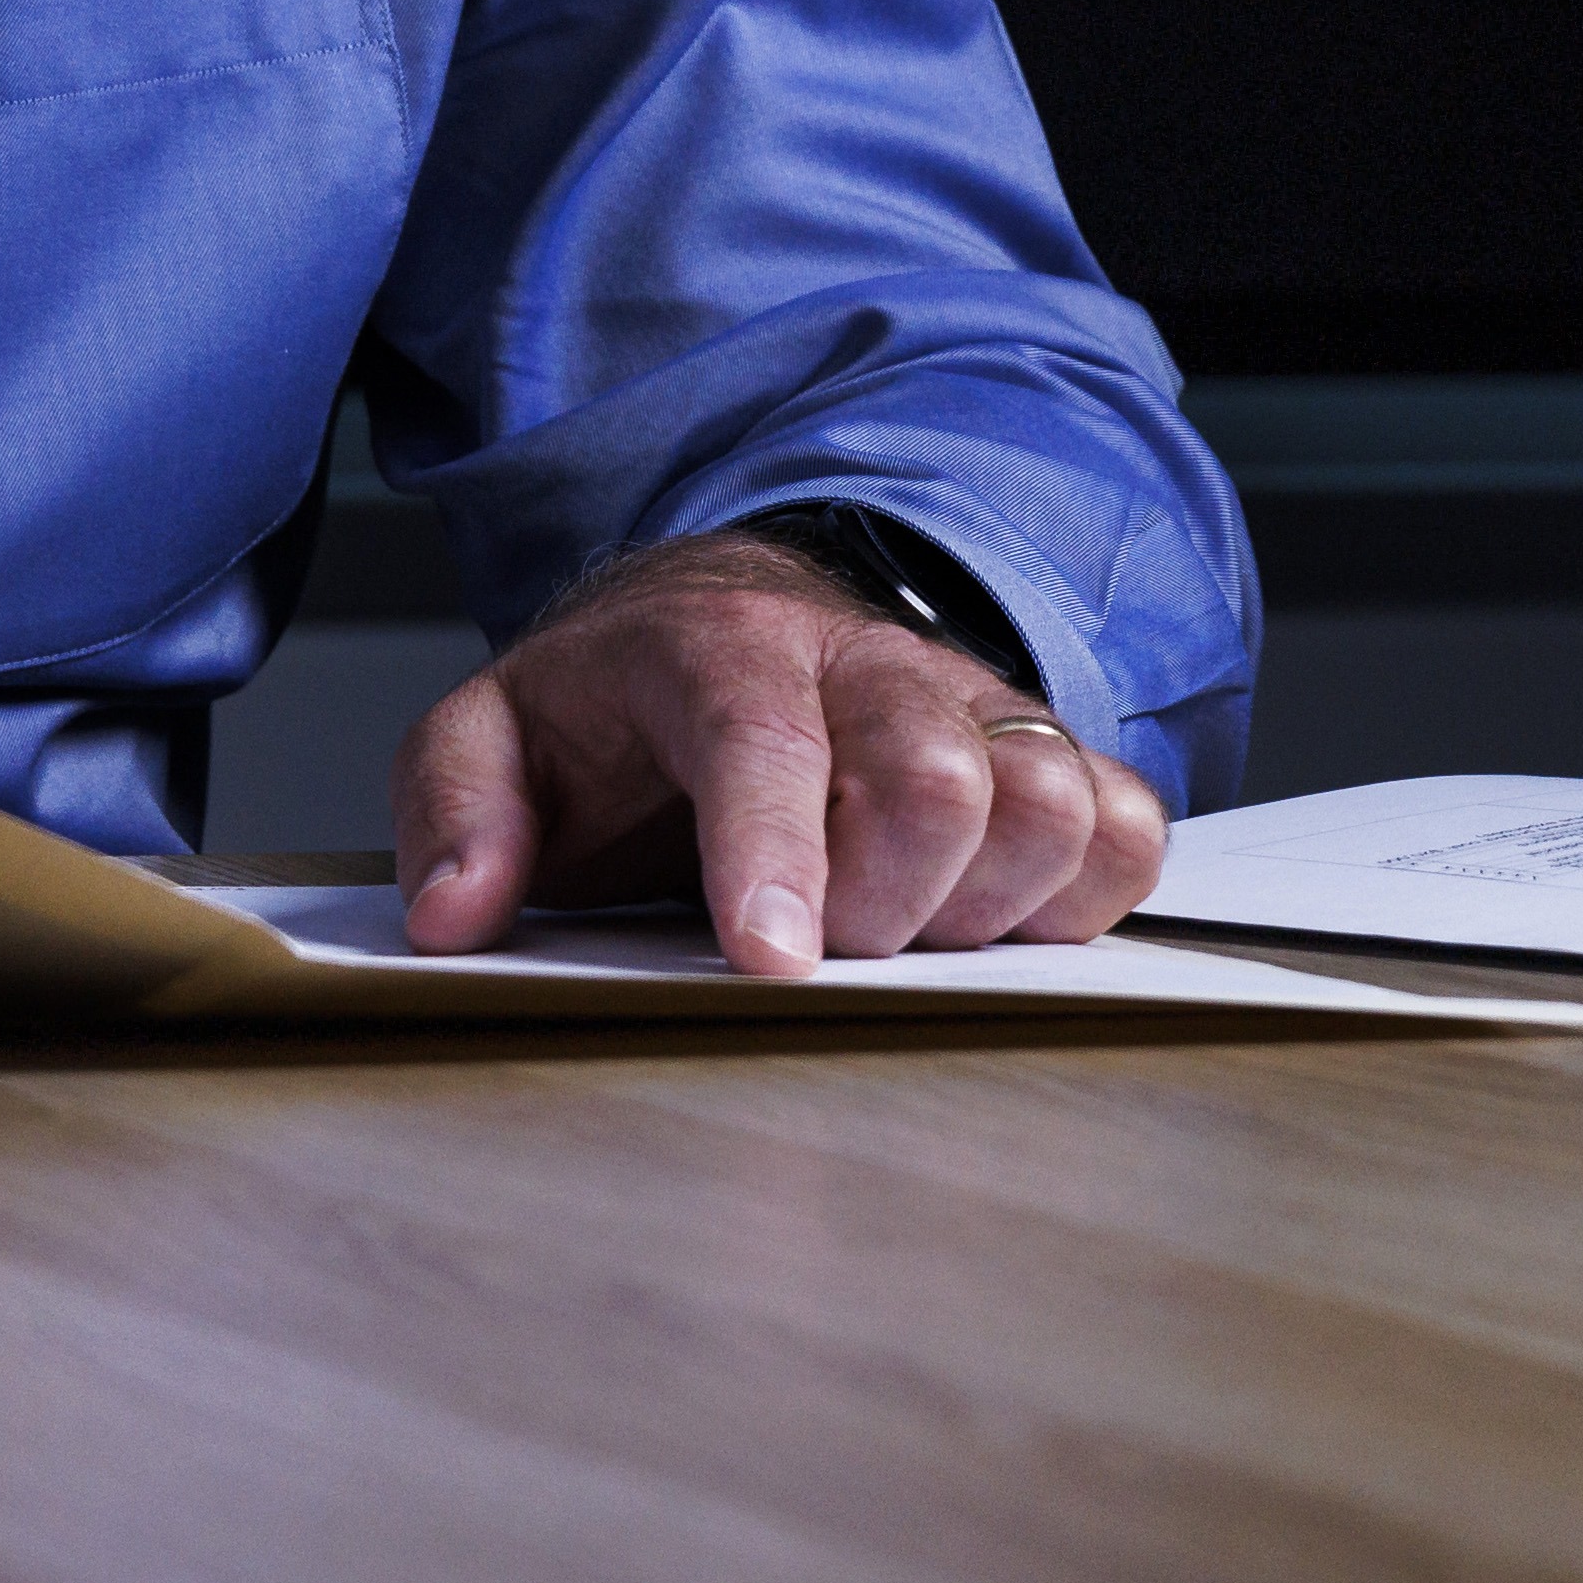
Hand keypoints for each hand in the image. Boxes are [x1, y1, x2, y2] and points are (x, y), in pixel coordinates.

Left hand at [390, 528, 1169, 973]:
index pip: (762, 736)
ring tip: (900, 933)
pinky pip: (1127, 826)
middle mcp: (865, 661)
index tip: (769, 959)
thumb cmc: (615, 716)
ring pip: (1050, 799)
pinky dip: (1082, 894)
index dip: (773, 850)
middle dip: (884, 903)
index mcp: (719, 645)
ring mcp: (969, 701)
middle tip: (822, 949)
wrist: (726, 622)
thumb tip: (457, 912)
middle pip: (936, 775)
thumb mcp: (492, 735)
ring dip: (986, 906)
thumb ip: (455, 807)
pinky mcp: (1042, 750)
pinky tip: (994, 919)